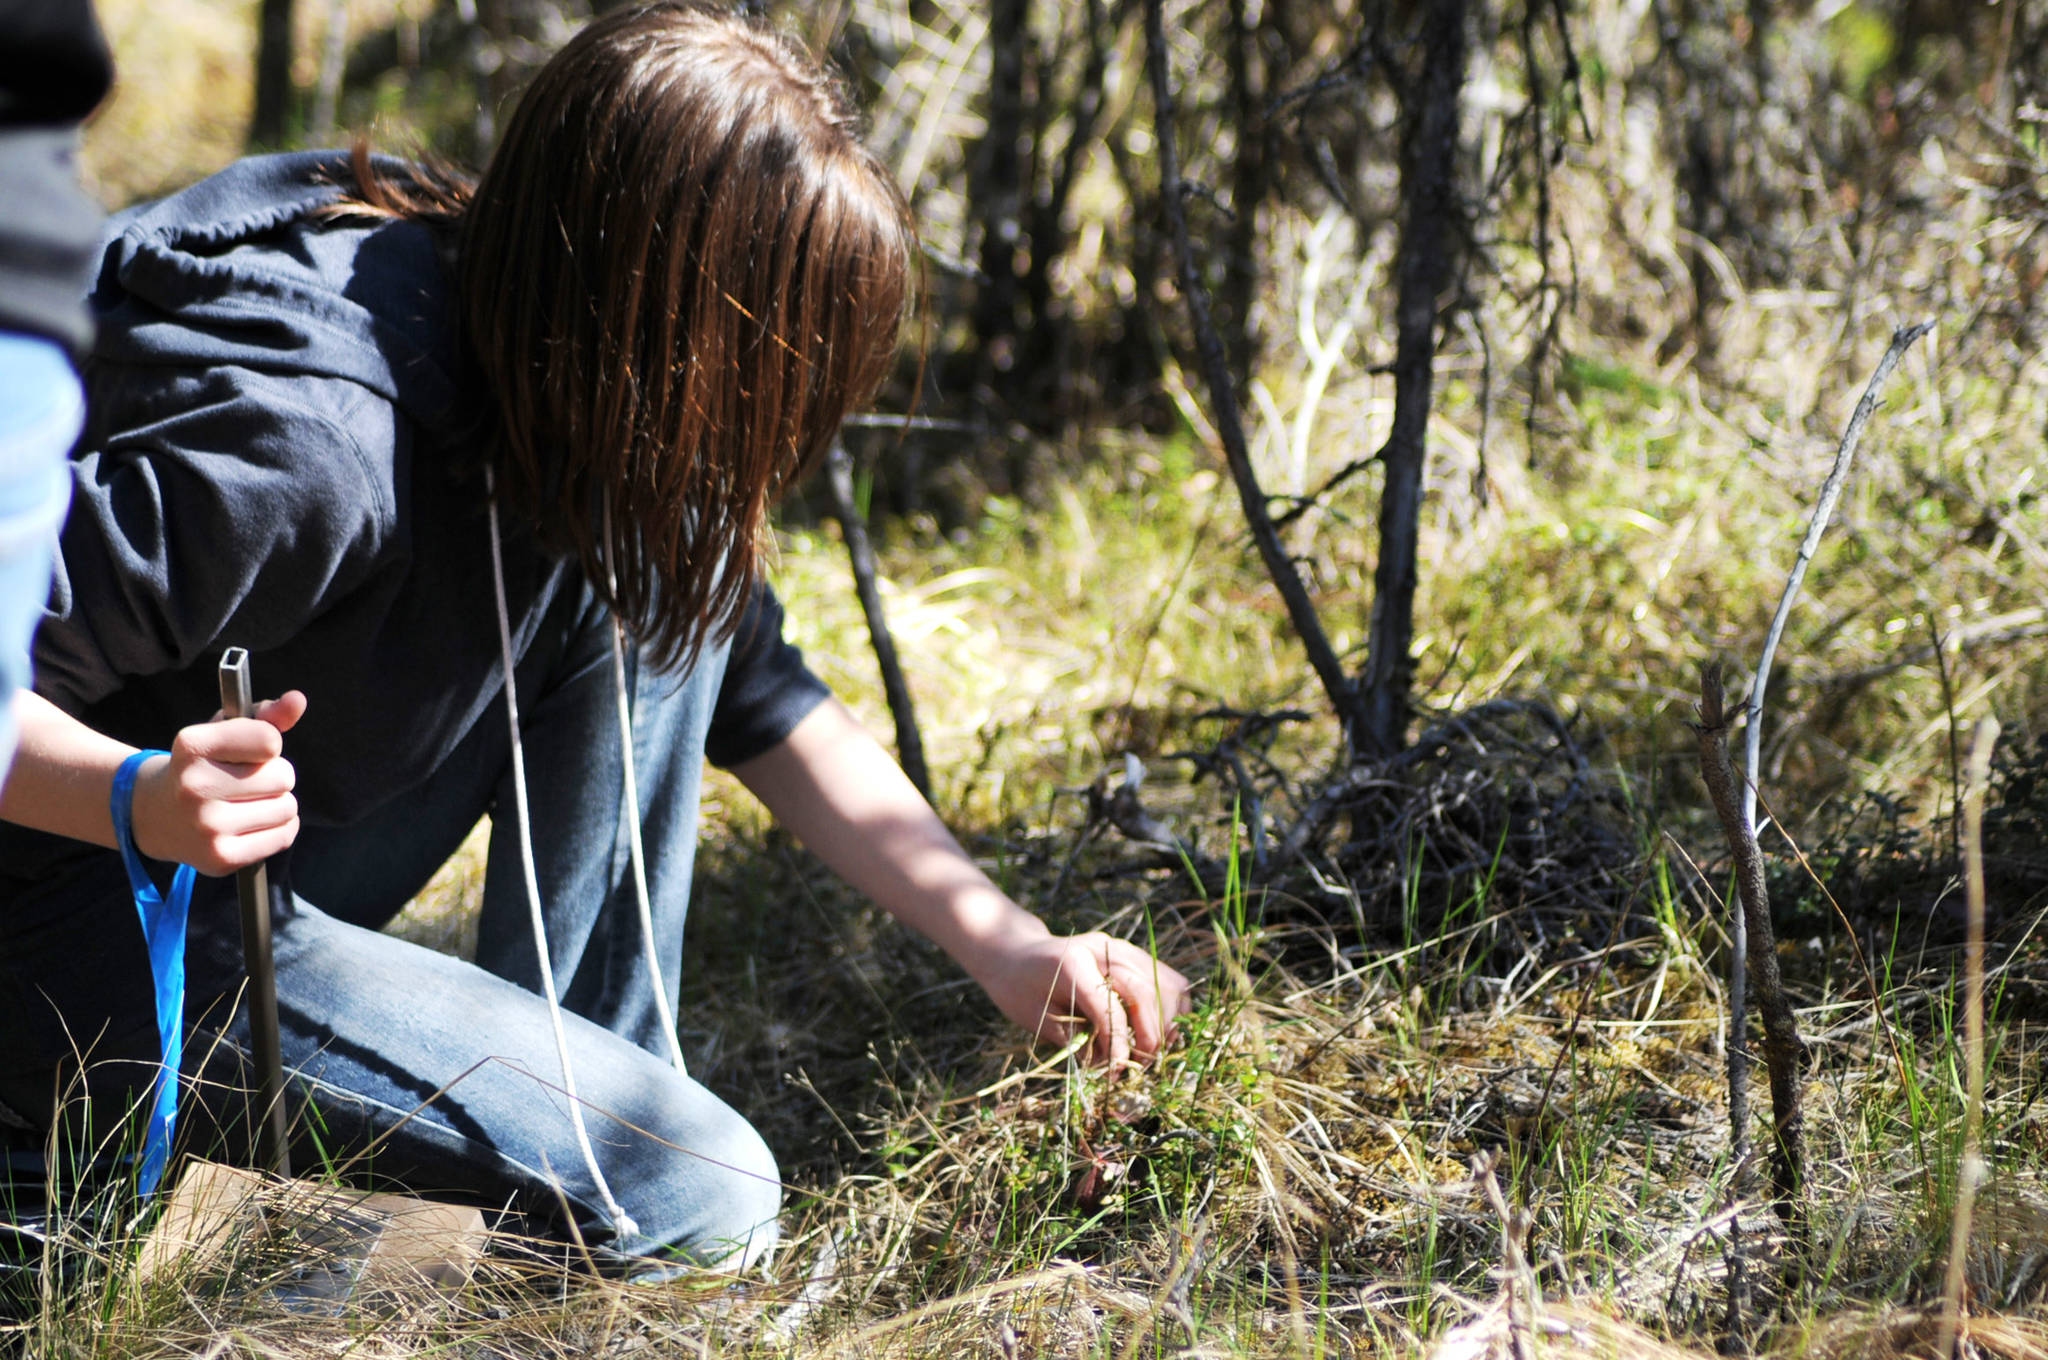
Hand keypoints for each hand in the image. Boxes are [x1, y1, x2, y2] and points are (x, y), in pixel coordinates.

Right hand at [130, 691, 306, 875]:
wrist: (154, 814)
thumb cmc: (203, 765)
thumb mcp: (224, 732)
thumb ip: (265, 715)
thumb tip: (297, 700)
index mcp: (191, 745)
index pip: (270, 740)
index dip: (267, 744)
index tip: (248, 751)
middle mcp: (194, 786)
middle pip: (284, 776)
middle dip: (275, 775)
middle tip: (247, 781)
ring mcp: (206, 826)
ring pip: (288, 807)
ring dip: (278, 803)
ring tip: (247, 802)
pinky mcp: (220, 857)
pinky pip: (284, 835)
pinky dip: (279, 828)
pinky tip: (252, 823)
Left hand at [972, 929, 1193, 1071]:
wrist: (1015, 954)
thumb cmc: (1020, 990)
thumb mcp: (1037, 1020)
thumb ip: (1076, 1040)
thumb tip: (1114, 1065)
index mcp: (1072, 963)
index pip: (1108, 1005)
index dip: (1118, 1042)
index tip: (1118, 1071)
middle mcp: (1104, 948)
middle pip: (1145, 992)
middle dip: (1150, 1035)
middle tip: (1140, 1065)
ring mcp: (1122, 947)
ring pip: (1166, 983)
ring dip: (1166, 1022)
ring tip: (1151, 1050)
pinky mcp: (1133, 954)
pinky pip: (1169, 978)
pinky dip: (1172, 1006)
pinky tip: (1160, 1029)